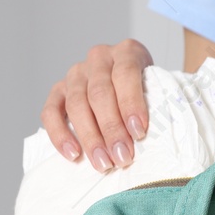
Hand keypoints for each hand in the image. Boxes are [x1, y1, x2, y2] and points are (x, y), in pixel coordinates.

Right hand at [41, 39, 152, 172]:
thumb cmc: (147, 92)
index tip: (139, 132)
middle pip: (100, 93)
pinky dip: (60, 134)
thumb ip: (159, 103)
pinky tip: (73, 154)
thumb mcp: (158, 89)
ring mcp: (76, 74)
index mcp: (128, 52)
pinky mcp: (58, 91)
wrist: (126, 86)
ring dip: (90, 137)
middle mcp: (99, 58)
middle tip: (122, 157)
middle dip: (112, 128)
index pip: (126, 73)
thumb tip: (163, 139)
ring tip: (103, 163)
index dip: (131, 103)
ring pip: (77, 104)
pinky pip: (51, 112)